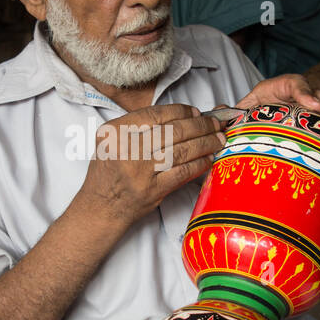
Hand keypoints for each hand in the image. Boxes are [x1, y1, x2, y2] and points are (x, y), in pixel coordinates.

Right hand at [75, 104, 226, 226]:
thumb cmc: (109, 172)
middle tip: (216, 123)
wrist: (100, 207)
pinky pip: (183, 172)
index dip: (181, 111)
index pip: (155, 114)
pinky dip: (199, 164)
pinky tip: (209, 158)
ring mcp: (140, 170)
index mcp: (115, 131)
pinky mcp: (153, 190)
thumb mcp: (112, 141)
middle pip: (173, 130)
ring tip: (218, 138)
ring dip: (205, 143)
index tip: (196, 112)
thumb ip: (139, 127)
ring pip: (182, 150)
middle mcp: (126, 148)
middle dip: (201, 125)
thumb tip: (182, 117)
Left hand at [237, 74, 319, 168]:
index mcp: (277, 90)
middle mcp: (301, 97)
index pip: (294, 84)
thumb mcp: (237, 114)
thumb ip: (229, 115)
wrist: (254, 124)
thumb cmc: (246, 118)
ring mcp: (314, 112)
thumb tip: (216, 112)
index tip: (314, 106)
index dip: (305, 93)